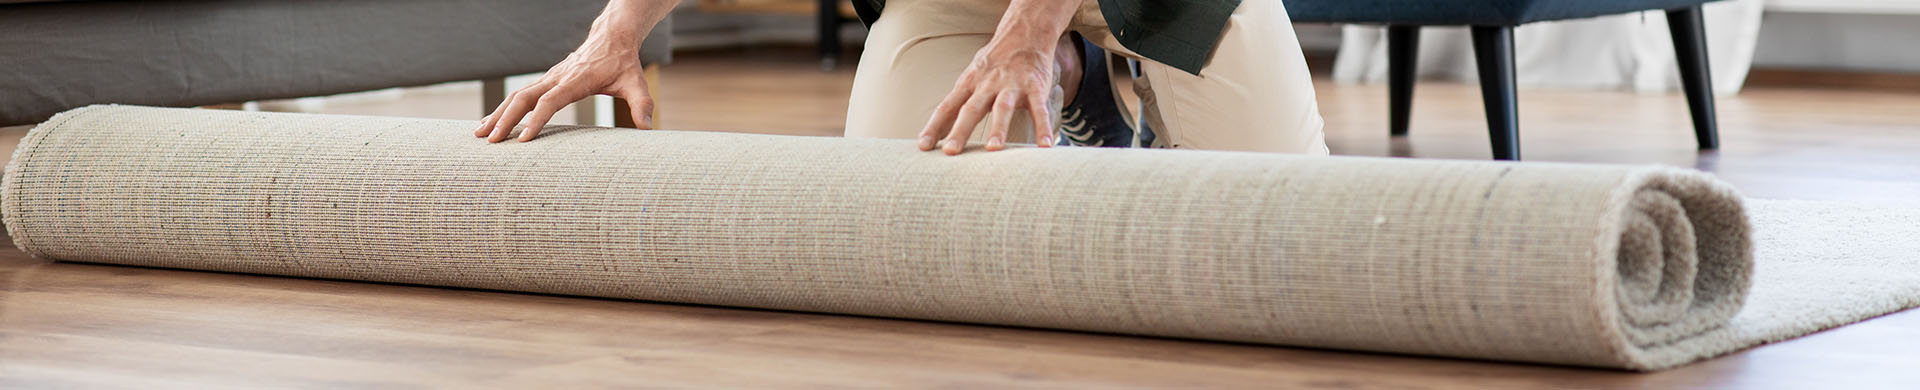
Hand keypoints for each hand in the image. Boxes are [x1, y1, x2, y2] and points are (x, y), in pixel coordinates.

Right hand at [476, 0, 670, 141]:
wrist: (611, 38)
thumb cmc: (623, 63)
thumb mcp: (636, 83)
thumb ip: (642, 104)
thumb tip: (648, 127)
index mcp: (575, 81)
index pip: (550, 101)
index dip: (536, 120)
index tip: (523, 140)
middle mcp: (556, 78)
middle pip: (524, 98)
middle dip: (505, 119)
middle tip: (490, 142)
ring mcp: (548, 78)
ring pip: (516, 95)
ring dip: (498, 114)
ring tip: (480, 135)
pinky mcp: (546, 81)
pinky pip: (519, 95)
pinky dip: (503, 109)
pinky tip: (492, 123)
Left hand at [916, 0, 1078, 154]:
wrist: (1025, 35)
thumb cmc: (993, 65)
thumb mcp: (970, 80)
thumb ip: (956, 107)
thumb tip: (936, 133)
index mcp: (969, 84)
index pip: (947, 107)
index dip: (934, 126)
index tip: (922, 147)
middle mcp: (987, 85)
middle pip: (971, 109)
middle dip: (960, 131)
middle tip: (950, 152)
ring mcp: (1012, 85)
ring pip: (1003, 108)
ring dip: (998, 128)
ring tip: (993, 149)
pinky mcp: (1035, 86)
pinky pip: (1039, 109)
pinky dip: (1043, 127)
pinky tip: (1044, 146)